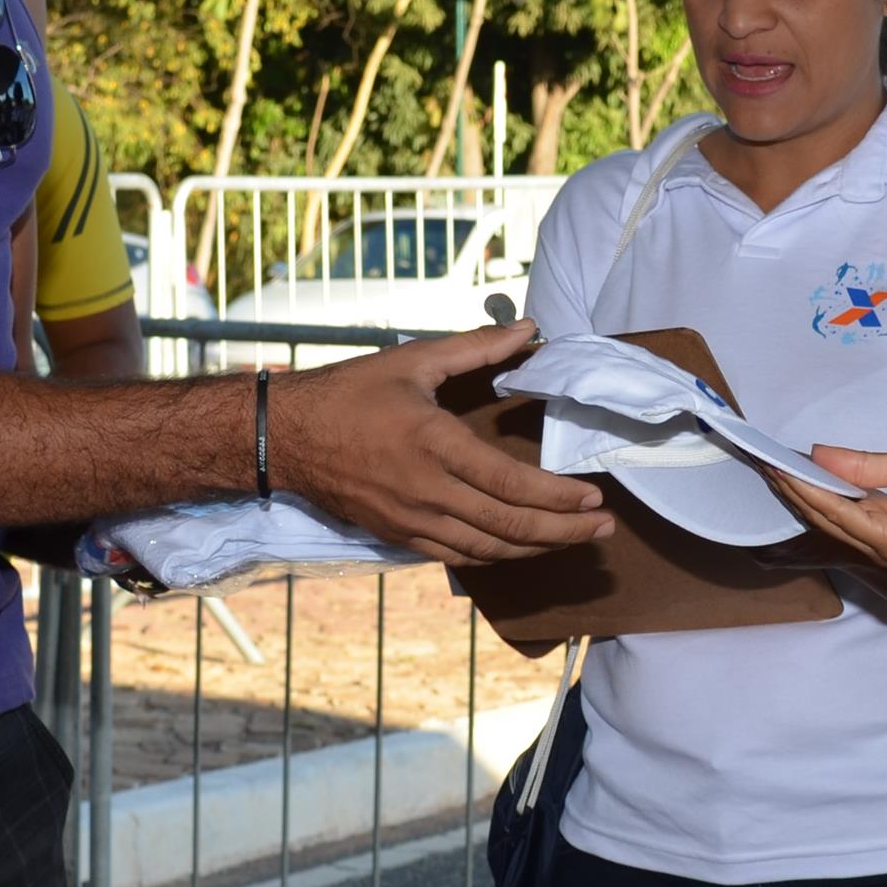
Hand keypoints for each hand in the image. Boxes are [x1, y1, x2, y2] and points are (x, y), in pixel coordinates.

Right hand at [266, 322, 612, 565]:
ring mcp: (411, 521)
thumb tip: (529, 328)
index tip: (594, 498)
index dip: (559, 498)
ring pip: (488, 550)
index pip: (512, 484)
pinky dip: (496, 557)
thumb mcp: (413, 360)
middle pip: (510, 526)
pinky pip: (457, 558)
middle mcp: (427, 491)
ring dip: (536, 550)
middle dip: (564, 532)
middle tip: (603, 529)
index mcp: (434, 444)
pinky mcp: (398, 536)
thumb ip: (476, 348)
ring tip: (574, 542)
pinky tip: (520, 549)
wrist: (284, 437)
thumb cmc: (348, 392)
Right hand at [767, 444, 886, 566]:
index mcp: (878, 517)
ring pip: (825, 514)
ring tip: (769, 465)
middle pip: (820, 510)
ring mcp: (878, 542)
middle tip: (760, 459)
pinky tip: (798, 477)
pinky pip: (842, 515)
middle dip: (789, 485)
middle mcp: (872, 535)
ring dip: (795, 489)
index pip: (830, 500)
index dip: (802, 480)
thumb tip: (819, 454)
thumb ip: (860, 465)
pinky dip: (817, 496)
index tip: (776, 458)